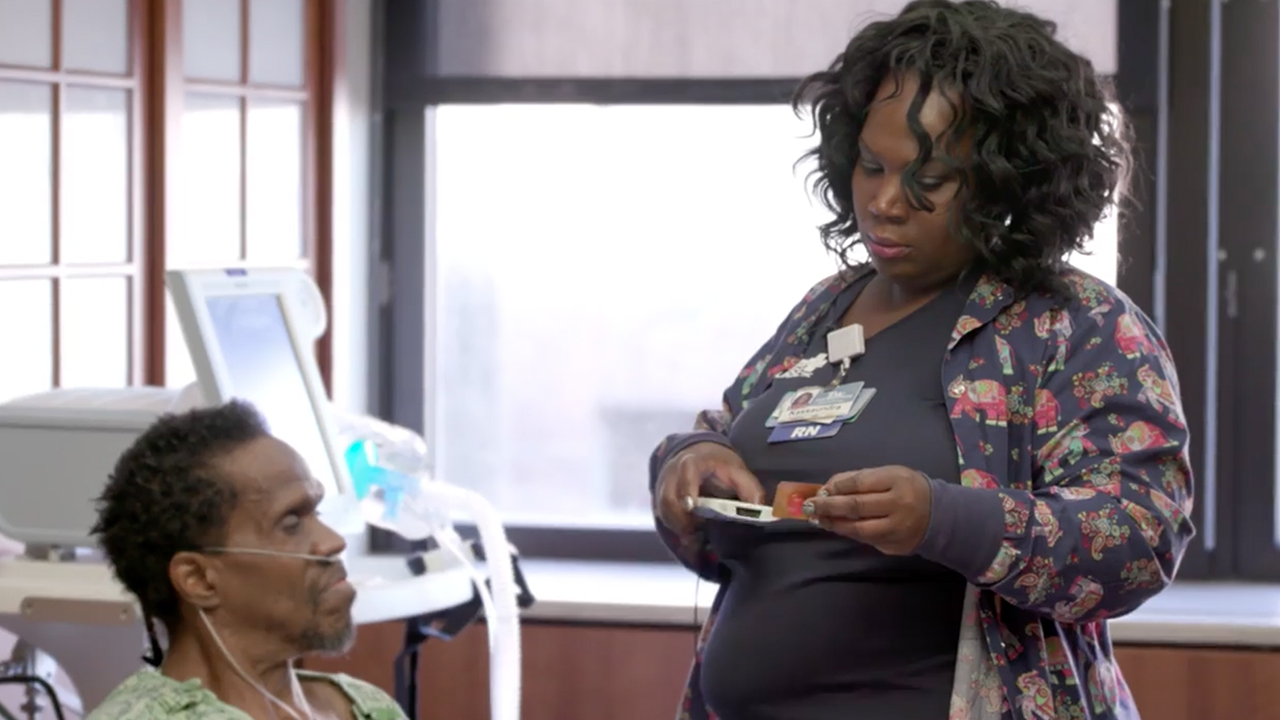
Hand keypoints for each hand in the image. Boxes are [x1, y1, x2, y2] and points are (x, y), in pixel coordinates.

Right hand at [655, 442, 764, 536]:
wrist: (700, 455)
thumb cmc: (719, 465)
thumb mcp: (737, 470)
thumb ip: (749, 487)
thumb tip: (757, 507)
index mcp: (693, 462)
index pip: (686, 471)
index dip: (686, 488)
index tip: (691, 507)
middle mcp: (673, 473)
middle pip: (668, 496)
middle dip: (680, 518)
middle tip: (696, 531)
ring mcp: (664, 486)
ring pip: (663, 510)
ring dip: (678, 527)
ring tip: (695, 538)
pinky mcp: (661, 498)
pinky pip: (663, 517)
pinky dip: (676, 529)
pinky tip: (690, 538)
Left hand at [806, 465, 933, 554]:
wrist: (939, 515)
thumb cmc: (907, 488)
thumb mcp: (889, 474)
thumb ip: (860, 478)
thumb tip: (828, 487)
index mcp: (897, 481)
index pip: (859, 483)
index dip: (836, 487)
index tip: (820, 490)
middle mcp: (898, 505)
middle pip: (856, 506)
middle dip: (828, 506)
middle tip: (809, 506)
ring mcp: (897, 528)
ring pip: (858, 528)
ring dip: (834, 524)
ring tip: (819, 519)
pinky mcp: (894, 546)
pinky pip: (866, 540)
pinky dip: (849, 533)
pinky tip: (837, 527)